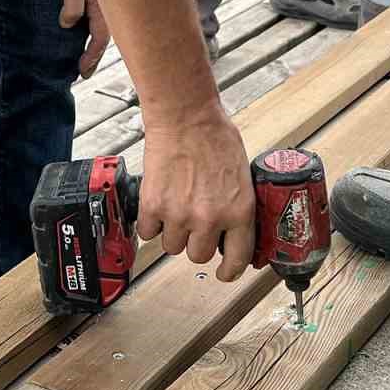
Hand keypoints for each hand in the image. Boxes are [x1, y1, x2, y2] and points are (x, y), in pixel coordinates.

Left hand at [53, 0, 111, 78]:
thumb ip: (72, 2)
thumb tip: (69, 25)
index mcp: (103, 2)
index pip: (99, 39)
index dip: (90, 58)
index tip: (82, 73)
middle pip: (104, 33)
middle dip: (94, 53)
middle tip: (83, 70)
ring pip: (103, 21)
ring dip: (93, 38)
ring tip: (82, 52)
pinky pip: (99, 8)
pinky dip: (92, 21)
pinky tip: (83, 22)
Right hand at [136, 107, 254, 280]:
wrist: (184, 117)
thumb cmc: (214, 136)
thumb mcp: (241, 174)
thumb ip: (237, 205)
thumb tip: (234, 226)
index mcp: (239, 211)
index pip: (237, 259)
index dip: (229, 270)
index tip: (223, 272)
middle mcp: (210, 219)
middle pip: (198, 257)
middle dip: (195, 243)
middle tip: (193, 225)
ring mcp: (179, 215)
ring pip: (172, 247)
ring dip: (172, 233)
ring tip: (174, 208)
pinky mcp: (153, 207)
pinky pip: (148, 233)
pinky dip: (151, 223)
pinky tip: (158, 204)